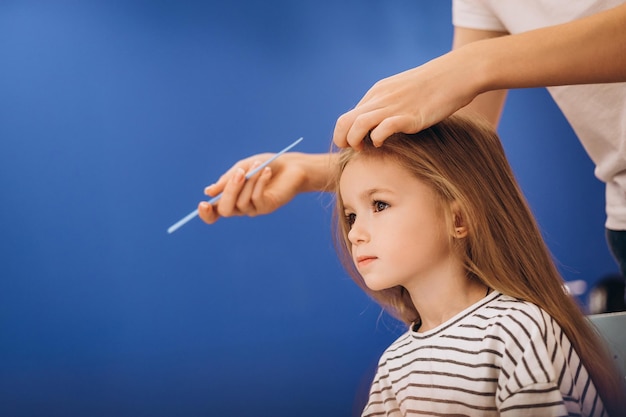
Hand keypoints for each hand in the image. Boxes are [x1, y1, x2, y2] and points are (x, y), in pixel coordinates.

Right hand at [197, 152, 331, 223]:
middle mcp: (241, 206)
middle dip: (229, 191)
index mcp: (231, 197)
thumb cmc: (265, 164)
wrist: (291, 165)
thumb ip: (227, 180)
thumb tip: (208, 192)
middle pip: (225, 210)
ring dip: (249, 182)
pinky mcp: (268, 206)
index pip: (215, 212)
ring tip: (257, 165)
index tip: (203, 203)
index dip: (207, 214)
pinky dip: (260, 182)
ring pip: (242, 202)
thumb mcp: (242, 167)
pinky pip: (258, 198)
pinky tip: (267, 171)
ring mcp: (254, 208)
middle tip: (239, 172)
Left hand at [333, 50, 480, 148]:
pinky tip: (383, 144)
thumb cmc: (435, 86)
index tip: (355, 145)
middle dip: (341, 139)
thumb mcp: (404, 92)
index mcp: (377, 92)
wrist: (458, 73)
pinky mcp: (409, 116)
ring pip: (358, 124)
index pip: (349, 116)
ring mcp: (394, 106)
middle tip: (352, 151)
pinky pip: (383, 129)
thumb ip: (390, 105)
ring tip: (362, 150)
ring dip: (355, 141)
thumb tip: (381, 126)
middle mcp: (381, 98)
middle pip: (345, 120)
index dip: (346, 134)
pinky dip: (377, 139)